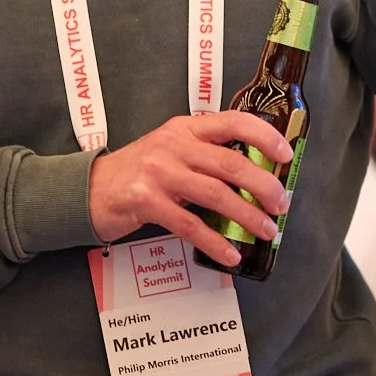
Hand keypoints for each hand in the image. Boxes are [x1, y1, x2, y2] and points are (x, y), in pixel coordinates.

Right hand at [88, 111, 292, 265]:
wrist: (90, 189)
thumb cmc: (138, 172)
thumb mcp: (172, 150)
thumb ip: (205, 155)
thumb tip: (255, 176)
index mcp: (185, 128)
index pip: (233, 121)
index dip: (264, 136)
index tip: (286, 154)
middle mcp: (173, 145)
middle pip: (230, 163)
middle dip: (264, 186)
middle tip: (282, 204)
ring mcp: (158, 172)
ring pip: (216, 194)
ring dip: (247, 216)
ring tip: (265, 230)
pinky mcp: (146, 201)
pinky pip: (190, 225)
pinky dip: (215, 241)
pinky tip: (230, 254)